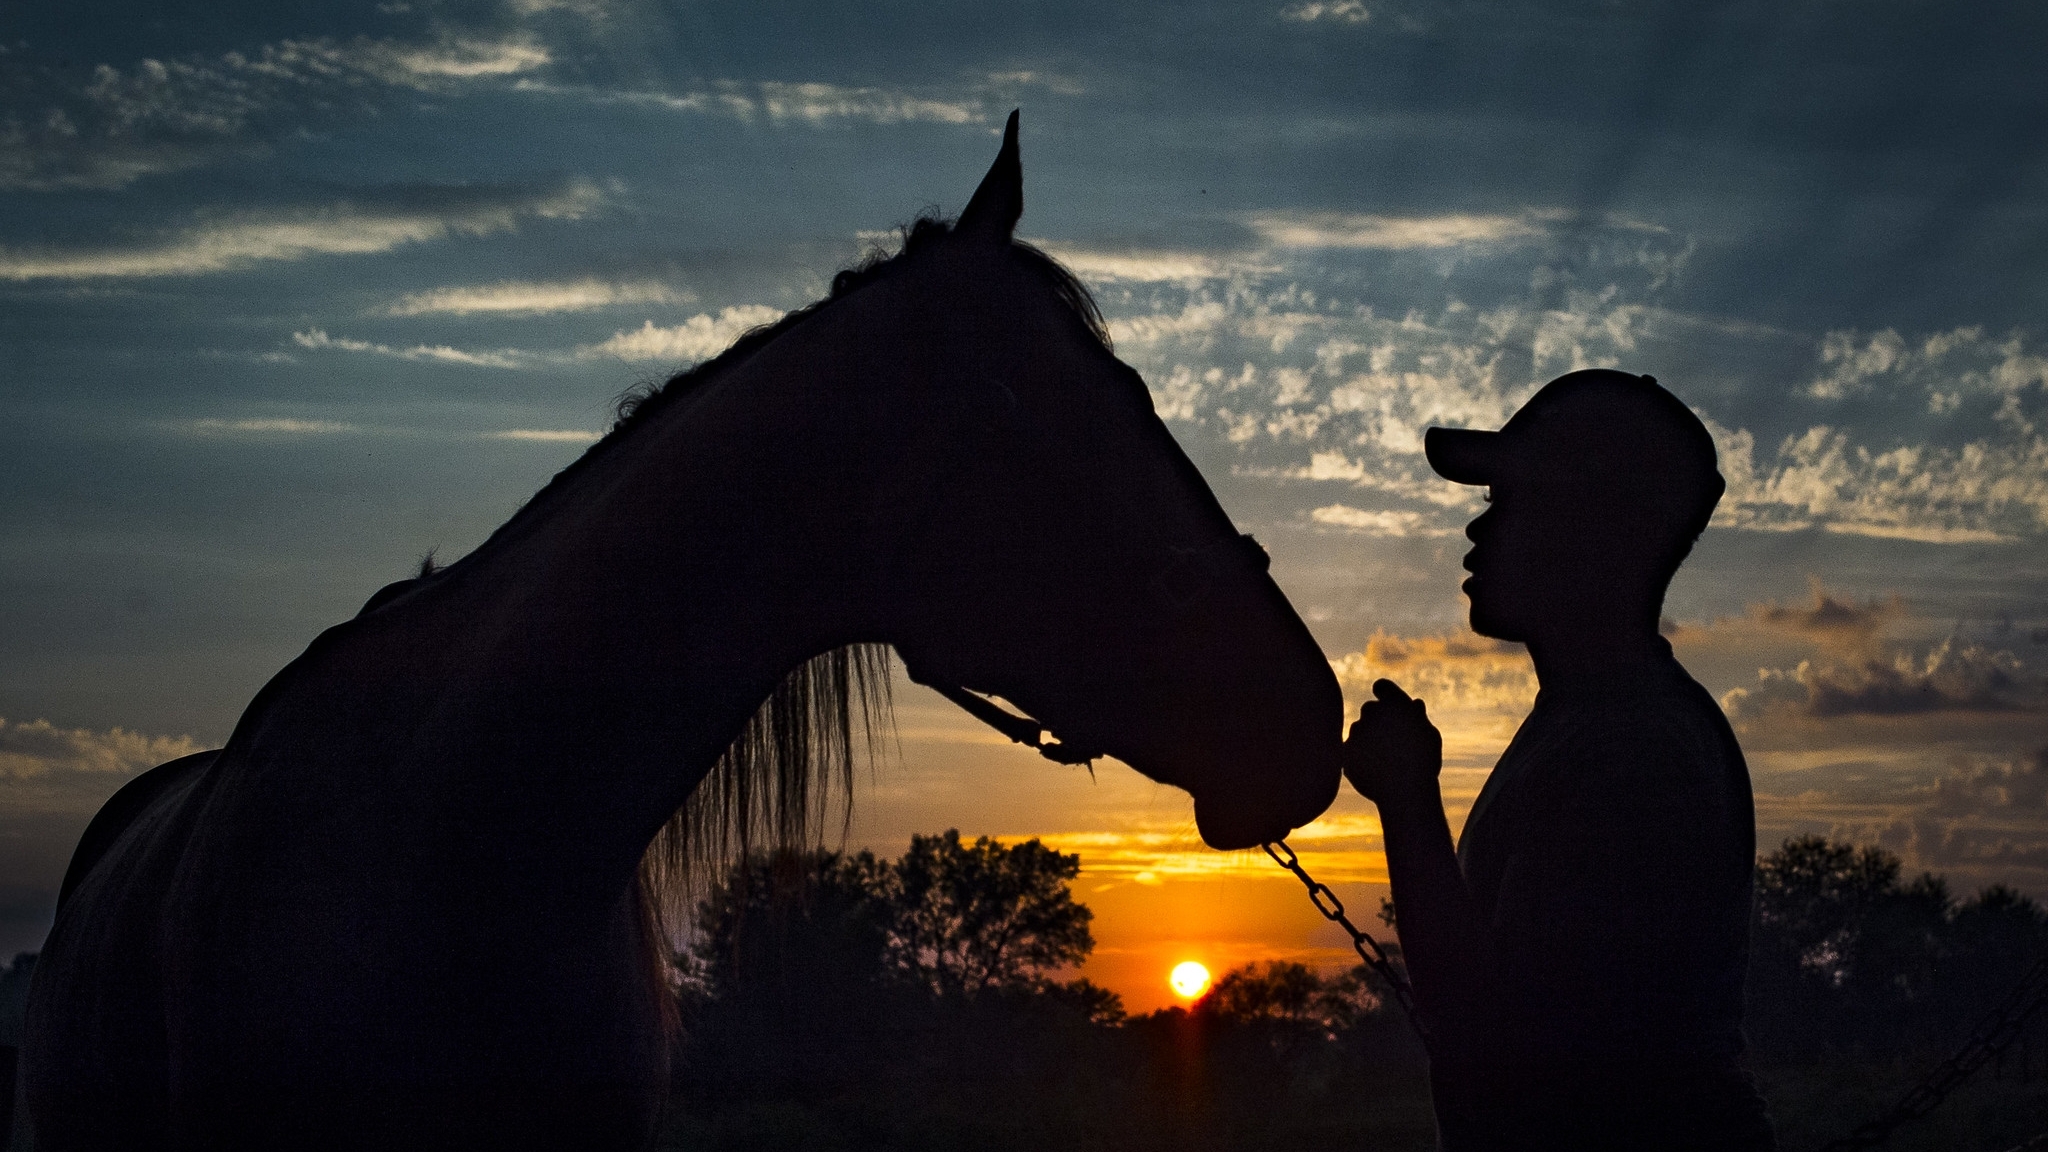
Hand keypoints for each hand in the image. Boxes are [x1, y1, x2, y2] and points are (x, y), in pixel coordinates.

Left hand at [1343, 679, 1442, 804]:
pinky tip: (1374, 770)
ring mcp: (1356, 731)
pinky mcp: (1344, 750)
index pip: (1382, 686)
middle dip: (1376, 718)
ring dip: (1367, 738)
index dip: (1384, 693)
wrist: (1405, 792)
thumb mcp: (1428, 737)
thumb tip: (1414, 704)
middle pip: (1369, 708)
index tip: (1385, 700)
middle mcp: (1372, 712)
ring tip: (1385, 760)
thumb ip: (1419, 719)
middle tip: (1389, 737)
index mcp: (1394, 703)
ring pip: (1358, 729)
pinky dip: (1358, 757)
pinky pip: (1350, 749)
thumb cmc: (1423, 763)